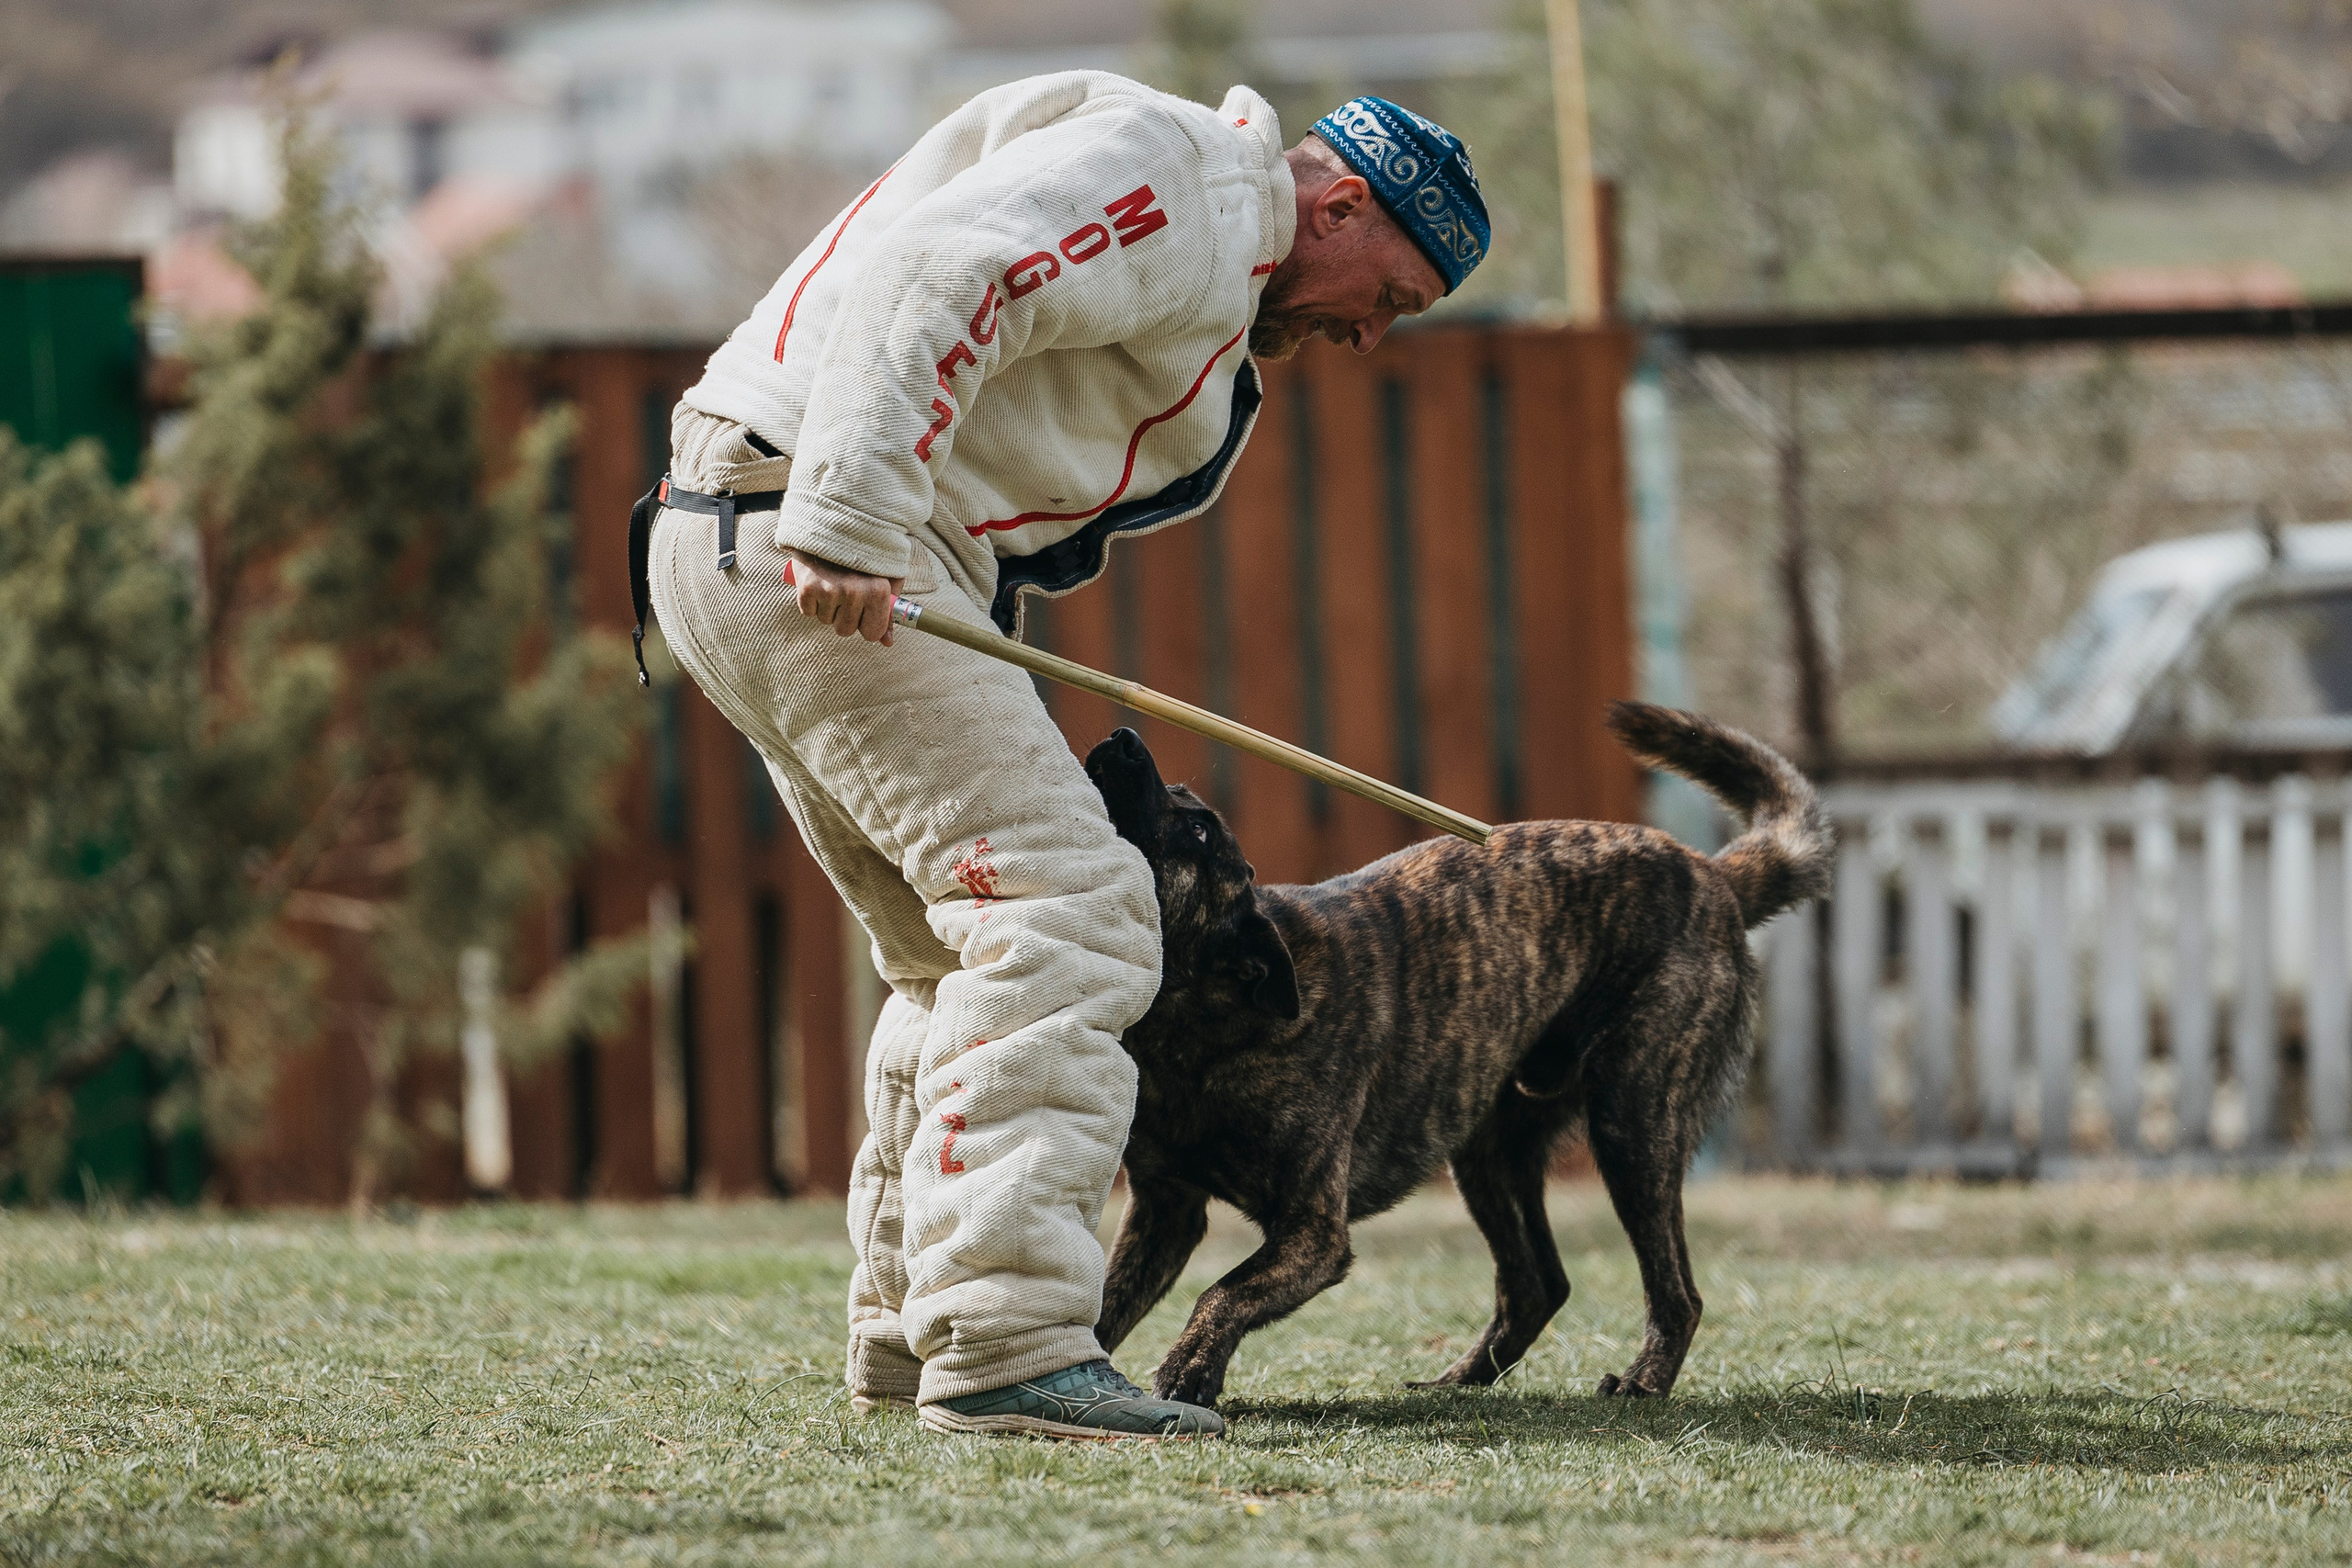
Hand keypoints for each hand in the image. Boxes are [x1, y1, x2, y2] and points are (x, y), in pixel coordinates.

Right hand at [783, 549, 905, 645]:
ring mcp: (830, 590)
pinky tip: (818, 581)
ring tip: (832, 582)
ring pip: (826, 621)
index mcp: (878, 591)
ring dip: (828, 607)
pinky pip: (808, 612)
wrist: (830, 527)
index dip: (867, 625)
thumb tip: (887, 642)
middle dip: (845, 617)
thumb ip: (889, 612)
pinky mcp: (807, 588)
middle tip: (845, 592)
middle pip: (846, 630)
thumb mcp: (886, 579)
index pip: (872, 633)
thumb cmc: (864, 556)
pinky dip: (811, 601)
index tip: (865, 612)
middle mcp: (855, 592)